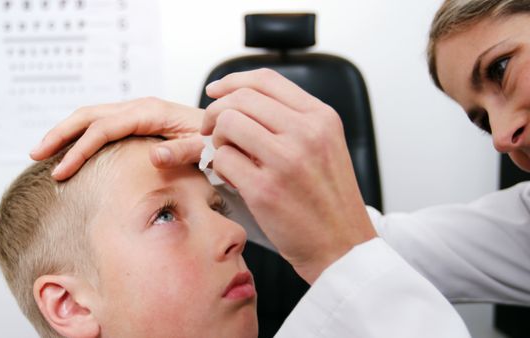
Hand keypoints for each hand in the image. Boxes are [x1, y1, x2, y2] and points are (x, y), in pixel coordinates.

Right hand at [30, 97, 204, 179]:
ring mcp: (137, 112)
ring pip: (91, 116)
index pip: (103, 129)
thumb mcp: (205, 148)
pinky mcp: (137, 120)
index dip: (79, 150)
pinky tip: (71, 149)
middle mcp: (139, 108)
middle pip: (88, 115)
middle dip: (59, 134)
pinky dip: (80, 134)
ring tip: (43, 152)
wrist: (226, 128)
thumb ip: (183, 151)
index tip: (60, 172)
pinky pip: (102, 123)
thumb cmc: (216, 139)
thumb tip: (154, 156)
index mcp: (150, 112)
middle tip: (35, 155)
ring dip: (65, 132)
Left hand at [203, 68, 376, 282]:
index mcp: (321, 117)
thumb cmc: (329, 199)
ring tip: (228, 157)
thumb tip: (242, 102)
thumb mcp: (325, 146)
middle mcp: (306, 132)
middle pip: (240, 99)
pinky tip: (232, 179)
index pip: (265, 80)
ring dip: (217, 139)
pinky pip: (222, 159)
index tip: (215, 91)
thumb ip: (293, 120)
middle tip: (212, 131)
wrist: (342, 246)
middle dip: (216, 112)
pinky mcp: (264, 189)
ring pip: (227, 124)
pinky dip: (219, 167)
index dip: (232, 81)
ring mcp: (285, 160)